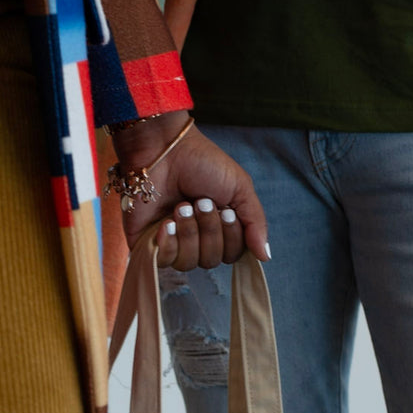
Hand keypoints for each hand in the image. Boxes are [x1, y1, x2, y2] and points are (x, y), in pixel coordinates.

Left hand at [110, 113, 268, 269]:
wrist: (163, 148)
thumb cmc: (202, 162)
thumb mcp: (240, 188)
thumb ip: (255, 223)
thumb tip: (265, 256)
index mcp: (219, 227)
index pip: (232, 254)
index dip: (231, 237)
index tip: (226, 210)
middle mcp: (196, 238)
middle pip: (211, 261)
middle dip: (209, 230)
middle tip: (200, 201)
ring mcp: (172, 242)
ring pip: (188, 263)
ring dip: (189, 232)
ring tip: (181, 205)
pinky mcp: (148, 243)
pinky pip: (164, 261)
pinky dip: (169, 242)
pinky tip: (166, 222)